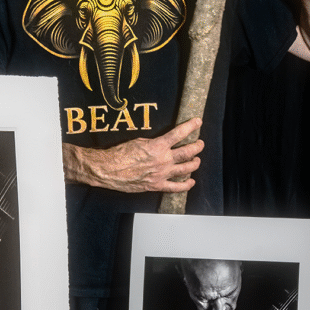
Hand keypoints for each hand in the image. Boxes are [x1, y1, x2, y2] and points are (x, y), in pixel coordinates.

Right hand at [63, 118, 203, 192]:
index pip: (179, 133)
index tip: (198, 122)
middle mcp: (163, 160)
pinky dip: (186, 185)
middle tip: (200, 144)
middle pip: (188, 152)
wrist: (109, 170)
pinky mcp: (156, 185)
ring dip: (194, 163)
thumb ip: (154, 143)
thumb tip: (162, 142)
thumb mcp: (138, 141)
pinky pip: (175, 187)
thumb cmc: (119, 154)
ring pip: (186, 169)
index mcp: (158, 146)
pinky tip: (190, 182)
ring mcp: (161, 174)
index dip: (191, 126)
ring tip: (197, 160)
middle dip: (197, 147)